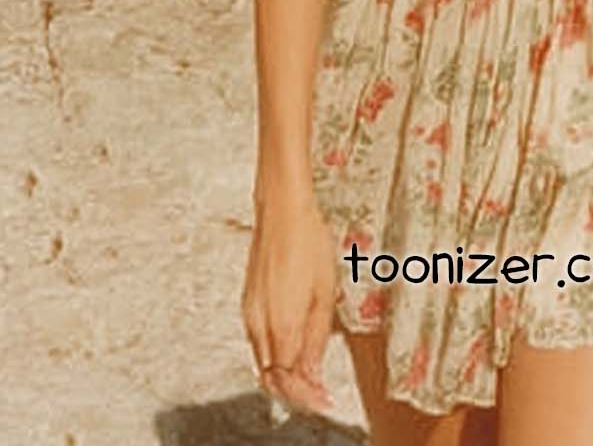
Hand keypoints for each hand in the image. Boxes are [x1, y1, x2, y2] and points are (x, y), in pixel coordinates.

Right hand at [243, 190, 337, 418]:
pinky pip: (258, 342)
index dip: (306, 396)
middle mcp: (259, 323)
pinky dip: (275, 355)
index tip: (323, 400)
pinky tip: (293, 347)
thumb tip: (313, 373)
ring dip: (284, 374)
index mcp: (281, 324)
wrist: (282, 210)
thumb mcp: (324, 292)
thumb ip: (317, 338)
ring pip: (262, 362)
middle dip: (294, 391)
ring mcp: (250, 313)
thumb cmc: (307, 241)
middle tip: (318, 392)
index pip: (287, 380)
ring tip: (310, 372)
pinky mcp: (248, 303)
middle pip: (270, 377)